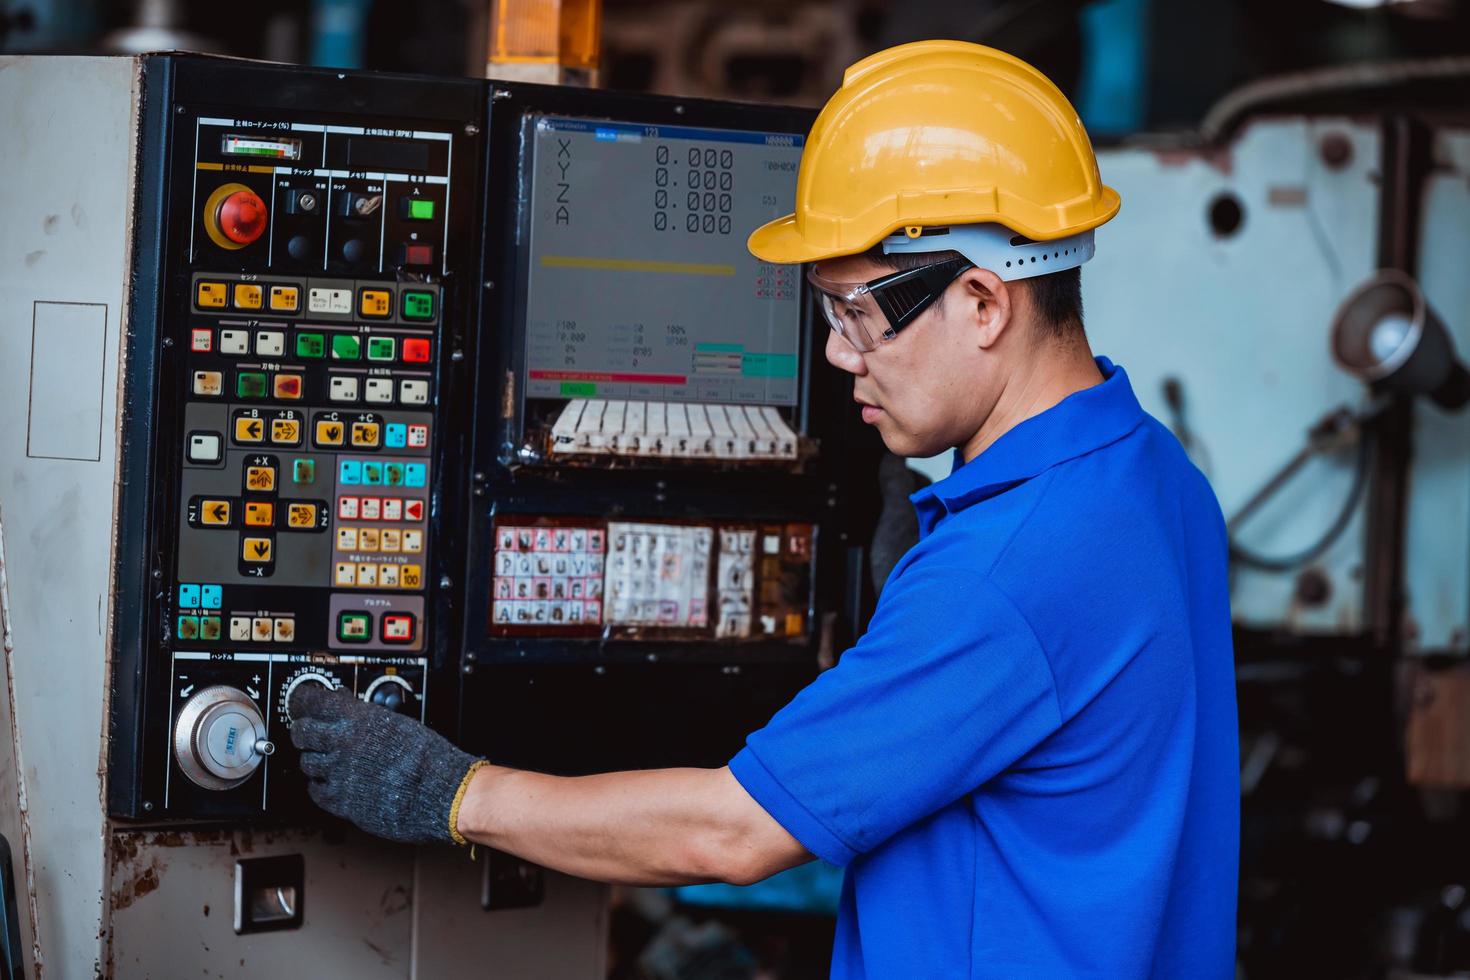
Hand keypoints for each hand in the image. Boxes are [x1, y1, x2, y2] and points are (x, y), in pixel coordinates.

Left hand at [289, 684, 483, 844]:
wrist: (441, 793)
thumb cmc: (430, 759)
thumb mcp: (398, 722)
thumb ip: (367, 717)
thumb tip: (349, 710)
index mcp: (359, 719)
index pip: (313, 702)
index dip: (302, 700)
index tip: (301, 701)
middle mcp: (344, 744)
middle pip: (301, 732)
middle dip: (302, 730)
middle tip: (308, 730)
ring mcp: (340, 774)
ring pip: (306, 762)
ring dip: (313, 758)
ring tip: (327, 759)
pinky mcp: (342, 801)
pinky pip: (315, 791)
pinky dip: (319, 785)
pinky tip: (331, 781)